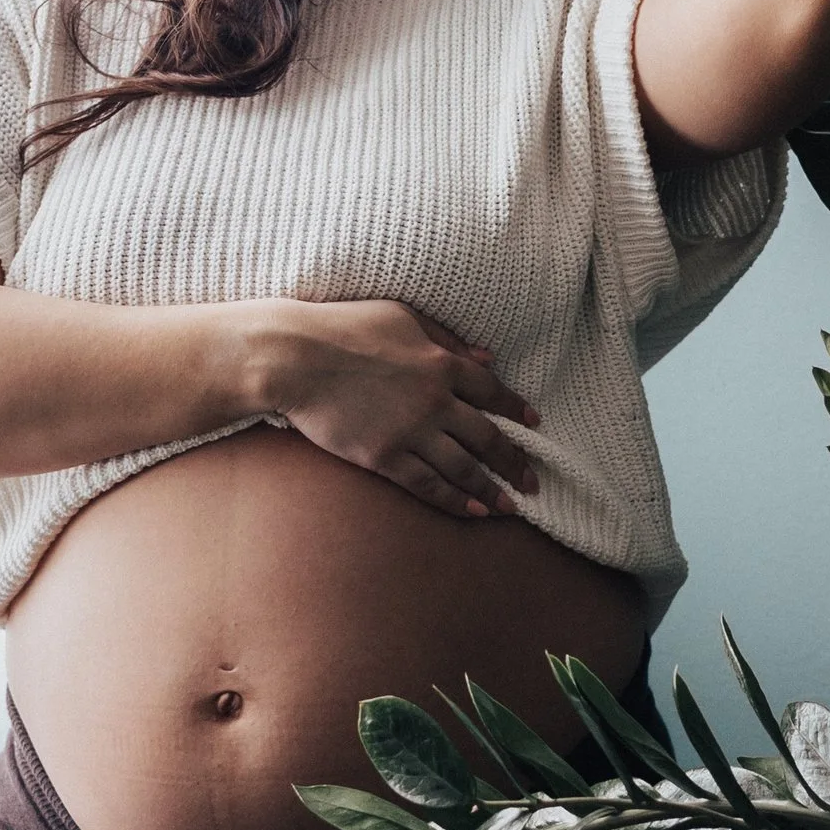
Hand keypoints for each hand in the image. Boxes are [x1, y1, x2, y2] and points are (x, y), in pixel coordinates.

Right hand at [261, 300, 540, 520]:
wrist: (295, 357)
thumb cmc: (343, 327)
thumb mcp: (402, 317)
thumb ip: (447, 338)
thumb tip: (487, 358)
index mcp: (442, 363)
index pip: (492, 391)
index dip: (516, 409)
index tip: (534, 424)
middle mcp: (435, 401)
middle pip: (488, 437)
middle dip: (515, 462)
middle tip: (533, 482)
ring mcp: (410, 432)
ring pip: (464, 468)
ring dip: (492, 490)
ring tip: (510, 507)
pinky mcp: (383, 457)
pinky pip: (428, 484)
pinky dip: (454, 500)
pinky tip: (474, 512)